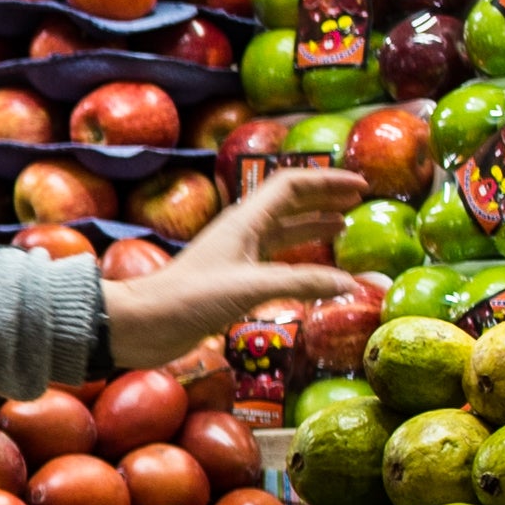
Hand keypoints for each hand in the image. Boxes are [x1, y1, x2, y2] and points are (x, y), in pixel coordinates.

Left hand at [98, 166, 371, 371]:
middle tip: (358, 200)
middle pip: (288, 204)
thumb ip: (302, 282)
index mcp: (244, 221)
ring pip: (281, 231)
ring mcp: (235, 255)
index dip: (327, 181)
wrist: (143, 323)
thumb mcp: (252, 286)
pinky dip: (298, 258)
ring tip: (344, 226)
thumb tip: (349, 283)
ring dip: (312, 225)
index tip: (361, 185)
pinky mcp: (230, 279)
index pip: (291, 185)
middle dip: (323, 198)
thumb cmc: (191, 298)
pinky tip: (313, 270)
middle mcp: (241, 232)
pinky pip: (273, 260)